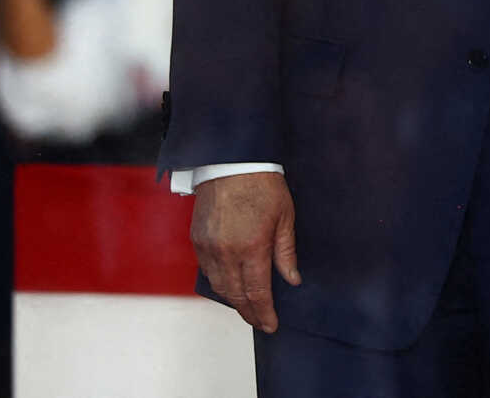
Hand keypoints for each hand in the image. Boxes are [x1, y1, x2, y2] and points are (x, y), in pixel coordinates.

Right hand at [192, 172, 298, 333]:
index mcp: (252, 247)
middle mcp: (226, 252)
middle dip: (249, 312)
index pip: (257, 292)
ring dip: (233, 300)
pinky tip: (231, 286)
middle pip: (235, 295)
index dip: (264, 312)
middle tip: (260, 322)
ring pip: (219, 287)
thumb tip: (292, 280)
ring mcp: (208, 248)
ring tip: (248, 308)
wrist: (232, 164)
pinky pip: (207, 272)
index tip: (271, 325)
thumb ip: (286, 252)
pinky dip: (220, 283)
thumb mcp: (285, 217)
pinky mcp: (197, 241)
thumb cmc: (263, 186)